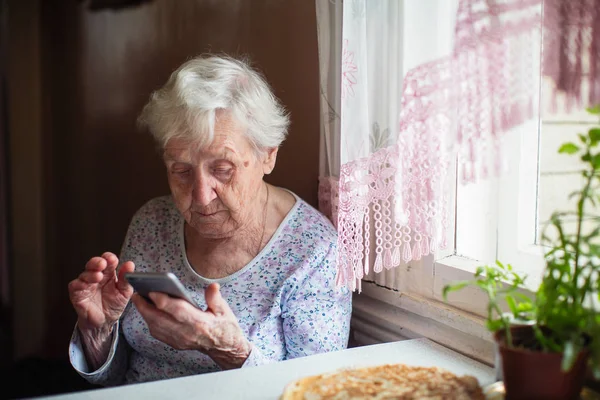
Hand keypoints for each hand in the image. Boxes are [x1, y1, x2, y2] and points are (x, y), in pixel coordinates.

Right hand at [68, 252, 134, 368]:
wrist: (104, 325)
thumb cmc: (114, 305)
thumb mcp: (125, 293)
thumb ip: (127, 280)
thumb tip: (131, 266)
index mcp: (110, 274)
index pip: (110, 262)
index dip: (112, 259)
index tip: (116, 260)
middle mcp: (97, 276)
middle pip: (96, 263)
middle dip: (100, 261)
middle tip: (105, 262)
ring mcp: (86, 284)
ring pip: (86, 273)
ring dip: (91, 271)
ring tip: (98, 273)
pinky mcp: (77, 294)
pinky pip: (76, 286)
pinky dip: (81, 283)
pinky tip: (87, 283)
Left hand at [132, 282, 250, 369]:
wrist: (225, 348)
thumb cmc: (224, 327)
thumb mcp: (224, 310)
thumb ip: (215, 298)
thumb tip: (212, 286)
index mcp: (200, 323)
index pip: (177, 311)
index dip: (163, 301)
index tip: (152, 290)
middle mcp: (187, 333)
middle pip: (160, 319)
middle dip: (145, 307)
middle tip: (137, 293)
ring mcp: (179, 340)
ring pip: (156, 327)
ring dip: (145, 313)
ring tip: (139, 299)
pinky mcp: (175, 343)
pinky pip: (157, 332)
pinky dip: (149, 321)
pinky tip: (147, 310)